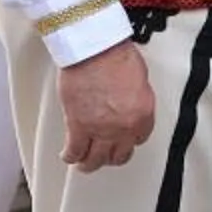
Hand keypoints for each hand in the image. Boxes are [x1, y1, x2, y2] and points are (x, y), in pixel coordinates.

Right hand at [58, 40, 154, 172]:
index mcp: (142, 115)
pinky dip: (70, 156)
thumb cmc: (115, 54)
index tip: (125, 139)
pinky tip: (68, 156)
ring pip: (95, 160)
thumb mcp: (140, 79)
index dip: (130, 139)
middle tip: (107, 155)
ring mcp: (100, 129)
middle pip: (119, 155)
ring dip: (90, 163)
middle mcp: (123, 127)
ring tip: (86, 163)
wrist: (94, 48)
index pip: (140, 139)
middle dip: (112, 156)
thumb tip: (128, 105)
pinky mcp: (77, 126)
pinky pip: (74, 151)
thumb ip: (136, 99)